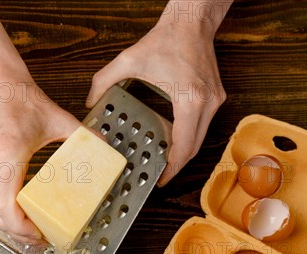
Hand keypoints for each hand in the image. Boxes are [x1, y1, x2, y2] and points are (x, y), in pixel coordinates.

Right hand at [0, 78, 81, 243]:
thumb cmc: (18, 97)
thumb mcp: (56, 118)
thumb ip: (82, 136)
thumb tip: (104, 148)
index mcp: (6, 157)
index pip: (7, 208)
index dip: (23, 229)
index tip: (40, 236)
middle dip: (18, 234)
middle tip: (41, 240)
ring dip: (8, 226)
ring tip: (31, 231)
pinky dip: (2, 212)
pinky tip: (19, 213)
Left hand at [86, 15, 226, 185]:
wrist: (192, 22)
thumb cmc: (166, 39)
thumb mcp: (128, 60)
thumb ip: (104, 81)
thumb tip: (90, 101)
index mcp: (189, 99)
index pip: (184, 144)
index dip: (172, 166)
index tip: (161, 178)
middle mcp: (207, 103)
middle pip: (194, 147)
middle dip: (177, 165)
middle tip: (161, 177)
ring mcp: (215, 100)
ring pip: (200, 137)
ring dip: (184, 151)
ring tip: (164, 162)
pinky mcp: (216, 96)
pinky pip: (203, 124)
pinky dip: (189, 136)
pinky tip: (174, 140)